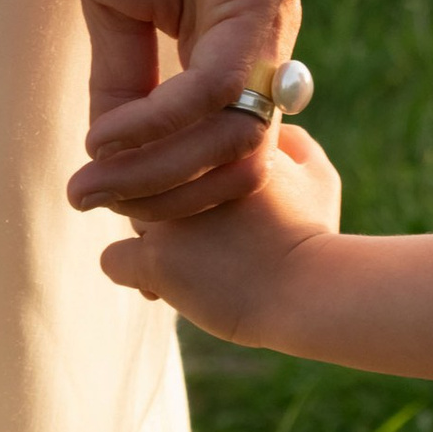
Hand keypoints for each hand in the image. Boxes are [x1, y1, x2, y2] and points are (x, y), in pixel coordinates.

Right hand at [66, 0, 299, 217]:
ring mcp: (269, 16)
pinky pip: (219, 79)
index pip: (222, 155)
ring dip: (160, 171)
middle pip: (235, 162)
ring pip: (234, 133)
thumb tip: (107, 153)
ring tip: (93, 175)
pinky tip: (109, 131)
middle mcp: (267, 45)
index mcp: (238, 53)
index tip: (99, 200)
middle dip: (163, 199)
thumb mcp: (117, 5)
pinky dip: (164, 119)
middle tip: (92, 202)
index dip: (167, 192)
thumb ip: (124, 77)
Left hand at [101, 123, 342, 336]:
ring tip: (187, 267)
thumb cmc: (314, 237)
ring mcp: (167, 213)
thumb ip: (293, 145)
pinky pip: (114, 259)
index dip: (189, 171)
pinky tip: (162, 285)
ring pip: (129, 215)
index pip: (175, 139)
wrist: (310, 293)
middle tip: (201, 237)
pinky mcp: (155, 257)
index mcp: (222, 142)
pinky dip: (133, 272)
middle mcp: (187, 169)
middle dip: (167, 203)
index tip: (207, 197)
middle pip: (148, 176)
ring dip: (152, 237)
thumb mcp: (318, 176)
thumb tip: (274, 138)